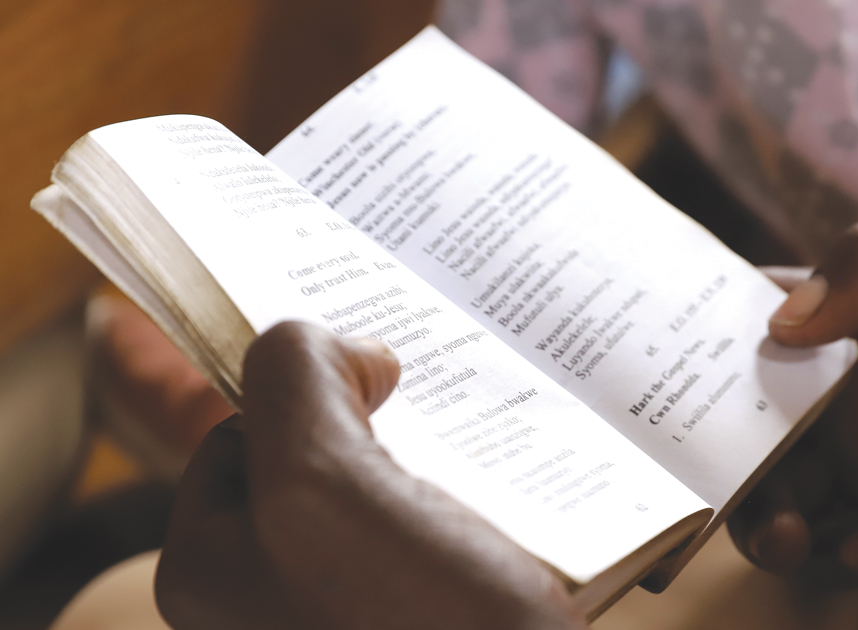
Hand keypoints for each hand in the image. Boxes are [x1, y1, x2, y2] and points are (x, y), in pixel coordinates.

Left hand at [154, 322, 586, 629]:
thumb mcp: (324, 488)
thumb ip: (296, 383)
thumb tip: (344, 353)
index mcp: (214, 567)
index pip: (242, 429)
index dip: (310, 392)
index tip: (386, 382)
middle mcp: (270, 597)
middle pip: (318, 458)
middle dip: (384, 427)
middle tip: (448, 417)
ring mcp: (348, 610)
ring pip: (387, 492)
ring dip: (441, 463)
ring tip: (497, 468)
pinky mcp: (419, 615)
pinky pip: (438, 536)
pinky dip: (477, 507)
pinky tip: (520, 517)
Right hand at [729, 224, 857, 579]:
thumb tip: (778, 322)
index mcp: (856, 328)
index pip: (753, 326)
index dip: (695, 345)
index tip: (649, 371)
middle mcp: (852, 399)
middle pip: (746, 428)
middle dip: (718, 456)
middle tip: (724, 480)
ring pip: (780, 496)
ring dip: (765, 517)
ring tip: (793, 535)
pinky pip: (839, 550)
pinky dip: (835, 555)